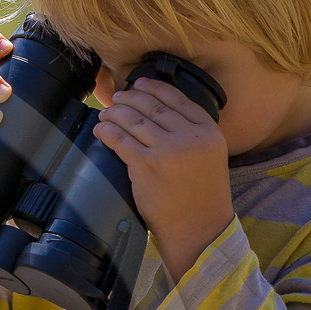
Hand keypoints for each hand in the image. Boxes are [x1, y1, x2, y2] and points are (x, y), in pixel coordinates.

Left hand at [92, 76, 232, 283]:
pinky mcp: (147, 166)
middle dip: (130, 98)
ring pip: (135, 120)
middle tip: (117, 98)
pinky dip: (107, 132)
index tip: (139, 83)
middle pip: (153, 107)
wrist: (199, 226)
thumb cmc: (201, 194)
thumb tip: (158, 111)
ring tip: (106, 113)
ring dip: (116, 113)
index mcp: (208, 131)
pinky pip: (121, 140)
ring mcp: (168, 151)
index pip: (177, 99)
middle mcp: (190, 137)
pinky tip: (101, 130)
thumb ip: (192, 133)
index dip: (154, 88)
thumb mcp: (210, 155)